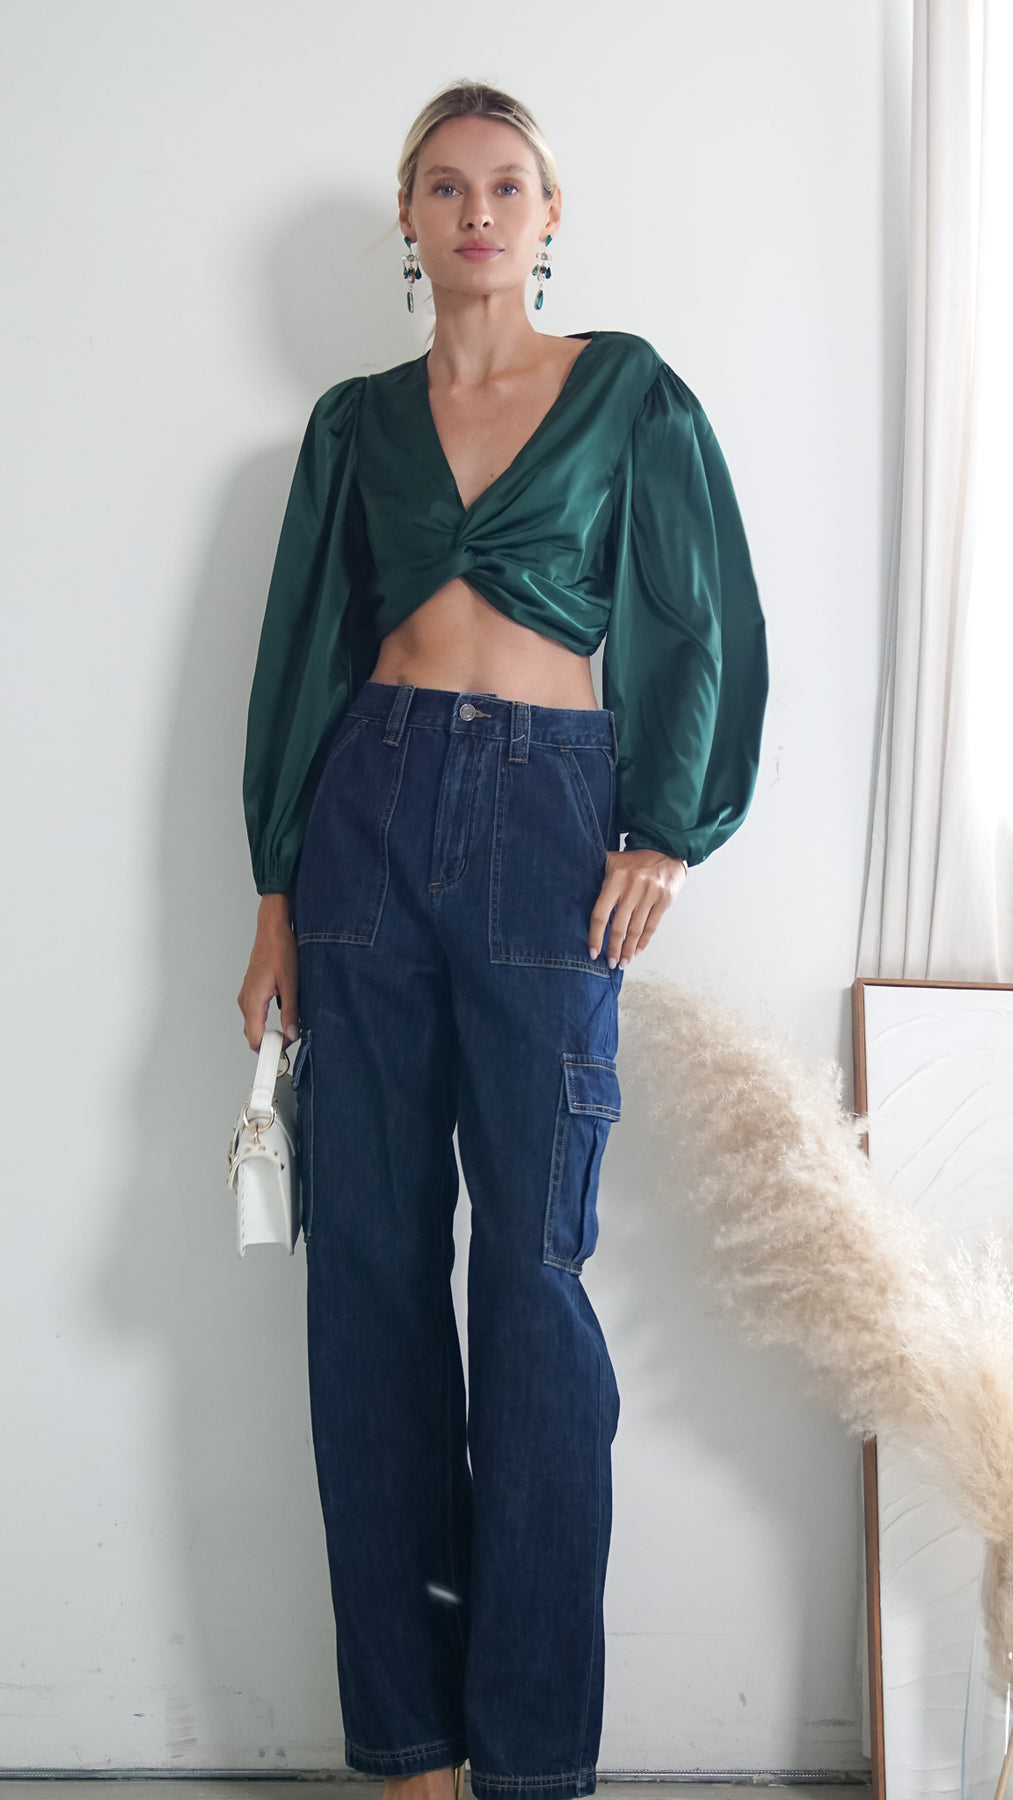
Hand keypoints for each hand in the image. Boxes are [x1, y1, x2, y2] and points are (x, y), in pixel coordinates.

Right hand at [237, 893, 299, 1049]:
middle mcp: (246, 1000)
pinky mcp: (252, 990)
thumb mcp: (291, 984)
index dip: (267, 1051)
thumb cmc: (280, 950)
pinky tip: (284, 1014)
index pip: (254, 1039)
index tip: (280, 1058)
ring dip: (270, 1030)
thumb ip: (291, 1011)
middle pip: (253, 1034)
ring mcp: (247, 995)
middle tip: (290, 1043)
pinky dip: (268, 1019)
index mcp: (253, 1001)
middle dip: (271, 1043)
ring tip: (290, 1029)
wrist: (272, 928)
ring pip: (255, 1024)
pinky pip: (256, 1013)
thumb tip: (293, 1033)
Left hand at [588, 848, 687, 968]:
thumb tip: (573, 886)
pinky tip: (636, 951)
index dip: (595, 936)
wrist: (667, 849)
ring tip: (622, 962)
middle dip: (613, 949)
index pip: (601, 914)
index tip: (593, 952)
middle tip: (609, 963)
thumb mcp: (613, 861)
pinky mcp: (664, 900)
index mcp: (615, 879)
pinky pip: (652, 926)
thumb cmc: (636, 859)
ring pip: (636, 930)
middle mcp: (632, 888)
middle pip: (619, 927)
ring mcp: (649, 895)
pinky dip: (644, 942)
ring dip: (628, 949)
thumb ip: (597, 874)